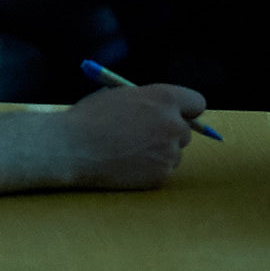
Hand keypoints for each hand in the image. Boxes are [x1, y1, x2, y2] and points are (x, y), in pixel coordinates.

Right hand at [59, 82, 204, 187]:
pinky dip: (148, 169)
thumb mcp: (119, 95)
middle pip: (186, 131)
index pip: (197, 103)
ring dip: (158, 152)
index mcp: (164, 98)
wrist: (72, 148)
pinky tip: (125, 164)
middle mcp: (173, 125)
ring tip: (127, 151)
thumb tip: (159, 109)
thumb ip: (146, 101)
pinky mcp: (161, 175)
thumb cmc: (89, 117)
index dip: (186, 109)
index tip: (177, 114)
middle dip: (168, 133)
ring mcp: (169, 153)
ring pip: (174, 153)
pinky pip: (162, 170)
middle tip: (143, 135)